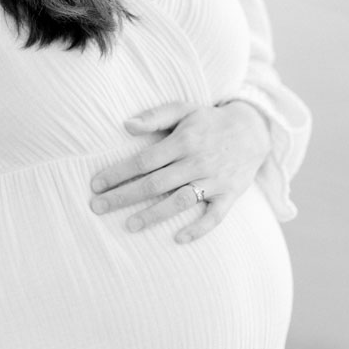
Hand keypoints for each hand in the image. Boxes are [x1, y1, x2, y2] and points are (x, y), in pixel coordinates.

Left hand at [89, 100, 270, 243]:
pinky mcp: (230, 195)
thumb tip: (126, 125)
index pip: (144, 160)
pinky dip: (199, 229)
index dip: (118, 172)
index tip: (95, 185)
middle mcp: (198, 161)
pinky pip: (215, 216)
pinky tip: (178, 239)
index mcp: (184, 140)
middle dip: (124, 196)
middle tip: (97, 208)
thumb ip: (155, 116)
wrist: (253, 130)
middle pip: (156, 183)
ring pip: (181, 200)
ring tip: (129, 225)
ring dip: (155, 215)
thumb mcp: (183, 109)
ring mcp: (215, 180)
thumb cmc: (208, 121)